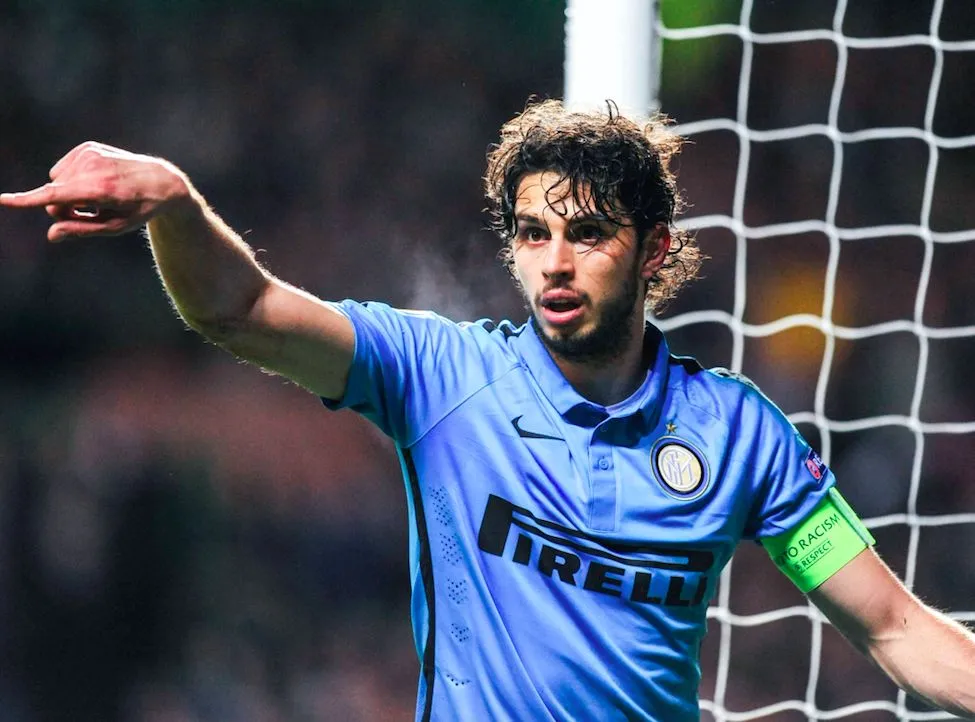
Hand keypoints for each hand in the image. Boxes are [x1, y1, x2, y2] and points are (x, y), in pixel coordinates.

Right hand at [0, 141, 190, 241]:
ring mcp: (89, 153)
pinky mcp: (87, 147)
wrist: (160, 180)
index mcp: (101, 189)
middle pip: (54, 194)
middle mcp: (93, 167)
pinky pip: (62, 169)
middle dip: (63, 208)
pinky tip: (96, 182)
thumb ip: (81, 230)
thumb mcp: (115, 227)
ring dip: (68, 192)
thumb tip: (52, 234)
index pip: (56, 196)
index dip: (27, 200)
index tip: (3, 201)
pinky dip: (73, 179)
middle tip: (90, 213)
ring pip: (55, 181)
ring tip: (97, 197)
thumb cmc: (138, 209)